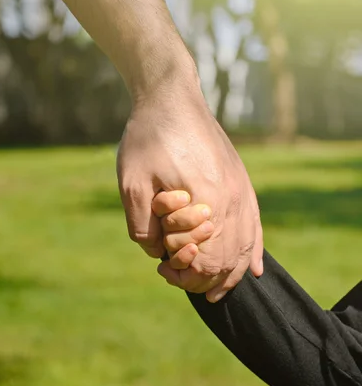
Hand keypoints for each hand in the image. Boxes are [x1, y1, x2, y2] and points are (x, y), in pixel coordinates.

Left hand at [117, 82, 262, 301]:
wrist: (171, 97)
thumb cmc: (149, 137)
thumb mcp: (131, 184)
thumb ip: (142, 228)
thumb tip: (157, 254)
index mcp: (207, 202)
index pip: (206, 261)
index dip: (185, 275)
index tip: (162, 268)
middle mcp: (233, 199)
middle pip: (229, 259)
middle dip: (205, 277)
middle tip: (176, 275)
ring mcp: (242, 190)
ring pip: (246, 247)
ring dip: (230, 272)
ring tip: (214, 288)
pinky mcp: (241, 181)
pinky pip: (254, 226)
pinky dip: (253, 251)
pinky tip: (255, 269)